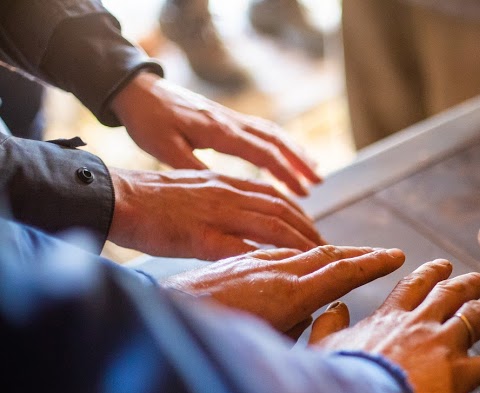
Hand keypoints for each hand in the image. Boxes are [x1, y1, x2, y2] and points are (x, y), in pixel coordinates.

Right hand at [108, 167, 324, 259]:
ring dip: (299, 242)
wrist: (113, 197)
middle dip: (308, 228)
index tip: (313, 228)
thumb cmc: (145, 201)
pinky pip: (243, 246)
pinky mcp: (201, 234)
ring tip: (317, 258)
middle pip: (281, 209)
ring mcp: (216, 212)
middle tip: (327, 247)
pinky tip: (285, 269)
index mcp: (223, 182)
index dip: (297, 211)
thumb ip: (217, 202)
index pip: (271, 195)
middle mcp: (226, 193)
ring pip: (271, 224)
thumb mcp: (191, 192)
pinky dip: (268, 256)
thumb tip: (235, 221)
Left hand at [111, 72, 320, 196]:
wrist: (138, 90)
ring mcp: (232, 118)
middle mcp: (231, 122)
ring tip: (314, 173)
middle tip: (319, 184)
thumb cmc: (148, 120)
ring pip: (274, 134)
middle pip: (277, 141)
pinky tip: (289, 156)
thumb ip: (194, 167)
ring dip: (296, 152)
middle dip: (300, 163)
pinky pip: (263, 130)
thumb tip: (224, 189)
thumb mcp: (164, 148)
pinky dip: (282, 144)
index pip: (263, 153)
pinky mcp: (228, 119)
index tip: (302, 193)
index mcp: (219, 132)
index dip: (286, 173)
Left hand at [161, 245, 406, 333]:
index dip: (372, 263)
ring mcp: (254, 262)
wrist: (155, 320)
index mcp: (288, 293)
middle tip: (385, 252)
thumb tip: (312, 317)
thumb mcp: (264, 350)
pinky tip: (300, 258)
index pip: (342, 272)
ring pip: (303, 250)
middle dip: (361, 252)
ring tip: (350, 255)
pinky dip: (302, 252)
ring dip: (332, 251)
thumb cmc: (208, 344)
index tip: (396, 255)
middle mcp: (275, 270)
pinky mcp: (235, 261)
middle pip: (328, 253)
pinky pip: (279, 251)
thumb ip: (297, 331)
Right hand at [308, 259, 479, 392]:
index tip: (439, 268)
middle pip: (453, 293)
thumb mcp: (322, 345)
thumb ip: (329, 324)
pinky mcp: (460, 372)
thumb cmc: (336, 375)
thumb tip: (335, 307)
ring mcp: (444, 344)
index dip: (429, 275)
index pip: (414, 287)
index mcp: (390, 316)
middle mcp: (422, 322)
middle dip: (470, 283)